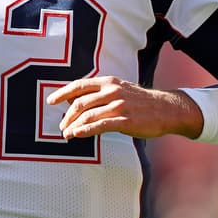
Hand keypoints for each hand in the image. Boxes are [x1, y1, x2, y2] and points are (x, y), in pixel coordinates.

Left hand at [47, 76, 203, 140]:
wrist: (166, 108)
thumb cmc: (141, 101)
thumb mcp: (120, 89)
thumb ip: (100, 93)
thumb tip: (76, 101)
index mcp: (109, 82)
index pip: (79, 85)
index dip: (63, 93)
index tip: (51, 101)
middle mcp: (112, 91)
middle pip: (80, 102)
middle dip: (67, 115)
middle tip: (62, 125)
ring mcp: (119, 106)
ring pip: (88, 115)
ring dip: (73, 125)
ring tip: (67, 133)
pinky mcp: (125, 120)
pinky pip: (100, 126)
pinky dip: (85, 130)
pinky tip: (77, 134)